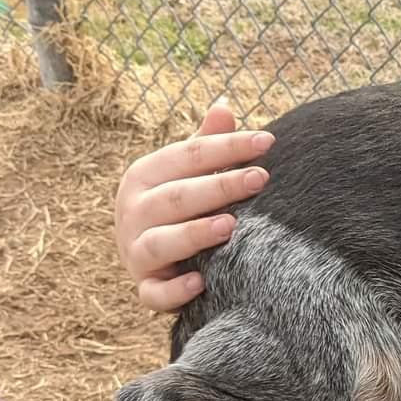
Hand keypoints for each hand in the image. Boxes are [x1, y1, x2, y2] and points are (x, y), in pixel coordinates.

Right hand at [114, 99, 274, 310]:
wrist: (147, 256)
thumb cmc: (176, 205)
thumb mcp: (185, 173)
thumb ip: (205, 146)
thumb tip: (224, 107)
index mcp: (144, 176)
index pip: (187, 156)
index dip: (227, 147)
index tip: (267, 141)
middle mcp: (133, 212)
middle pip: (176, 197)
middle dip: (219, 187)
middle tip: (260, 179)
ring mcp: (136, 252)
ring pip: (161, 243)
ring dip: (194, 235)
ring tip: (230, 226)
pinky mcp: (145, 287)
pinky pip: (155, 293)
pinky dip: (174, 291)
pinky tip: (200, 282)